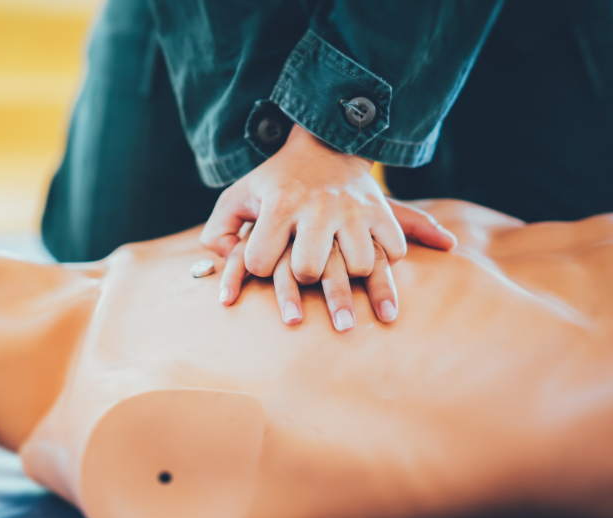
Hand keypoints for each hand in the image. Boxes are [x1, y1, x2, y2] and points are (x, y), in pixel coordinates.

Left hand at [204, 125, 455, 328]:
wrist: (324, 144)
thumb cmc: (276, 181)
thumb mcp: (238, 197)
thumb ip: (219, 232)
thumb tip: (224, 266)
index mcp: (279, 205)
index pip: (260, 262)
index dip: (258, 267)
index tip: (264, 258)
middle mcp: (318, 207)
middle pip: (310, 271)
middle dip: (305, 276)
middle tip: (306, 267)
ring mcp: (353, 210)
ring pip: (359, 266)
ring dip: (351, 274)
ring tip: (342, 265)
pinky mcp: (381, 210)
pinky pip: (394, 251)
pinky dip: (386, 260)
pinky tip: (371, 255)